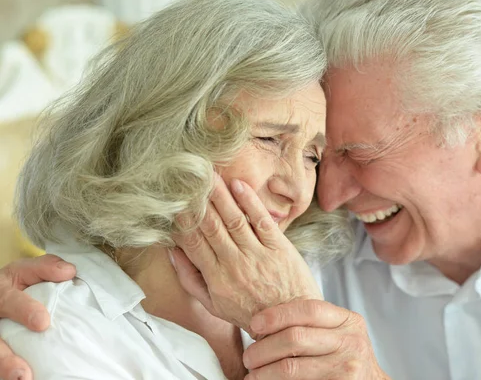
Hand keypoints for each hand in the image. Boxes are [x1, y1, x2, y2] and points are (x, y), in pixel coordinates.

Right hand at [0, 254, 75, 379]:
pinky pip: (1, 364)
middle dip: (5, 358)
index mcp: (0, 294)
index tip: (42, 323)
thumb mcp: (27, 271)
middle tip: (23, 373)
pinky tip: (23, 379)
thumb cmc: (17, 285)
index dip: (24, 311)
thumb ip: (46, 268)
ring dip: (5, 370)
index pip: (8, 301)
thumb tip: (69, 271)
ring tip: (22, 379)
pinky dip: (8, 373)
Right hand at [170, 176, 321, 336]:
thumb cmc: (249, 312)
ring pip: (234, 219)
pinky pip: (261, 221)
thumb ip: (190, 278)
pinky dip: (250, 202)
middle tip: (188, 177)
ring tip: (209, 174)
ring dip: (220, 195)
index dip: (181, 219)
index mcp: (216, 278)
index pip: (192, 242)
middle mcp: (234, 265)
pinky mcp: (279, 248)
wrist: (291, 324)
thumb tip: (172, 250)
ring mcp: (258, 255)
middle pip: (211, 226)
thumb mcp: (213, 305)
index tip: (173, 199)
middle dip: (198, 200)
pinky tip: (238, 185)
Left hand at [242, 300, 389, 379]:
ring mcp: (346, 369)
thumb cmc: (346, 356)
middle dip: (263, 348)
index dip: (277, 315)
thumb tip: (264, 321)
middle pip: (295, 338)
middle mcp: (351, 343)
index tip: (254, 324)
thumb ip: (313, 323)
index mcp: (349, 321)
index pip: (308, 309)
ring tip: (252, 374)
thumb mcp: (338, 332)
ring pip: (291, 367)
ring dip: (263, 372)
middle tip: (249, 357)